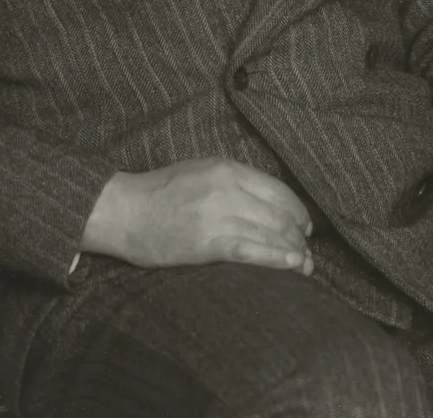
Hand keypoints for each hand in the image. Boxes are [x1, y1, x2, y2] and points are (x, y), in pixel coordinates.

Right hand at [81, 158, 314, 274]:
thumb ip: (233, 182)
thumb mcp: (200, 171)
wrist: (125, 211)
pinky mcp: (208, 243)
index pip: (277, 189)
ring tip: (304, 264)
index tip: (305, 226)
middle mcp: (226, 188)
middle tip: (306, 250)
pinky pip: (252, 250)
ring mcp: (218, 215)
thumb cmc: (160, 192)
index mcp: (226, 168)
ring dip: (294, 251)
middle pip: (279, 213)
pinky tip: (293, 266)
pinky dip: (278, 259)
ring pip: (270, 233)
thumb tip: (268, 203)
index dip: (297, 210)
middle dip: (299, 235)